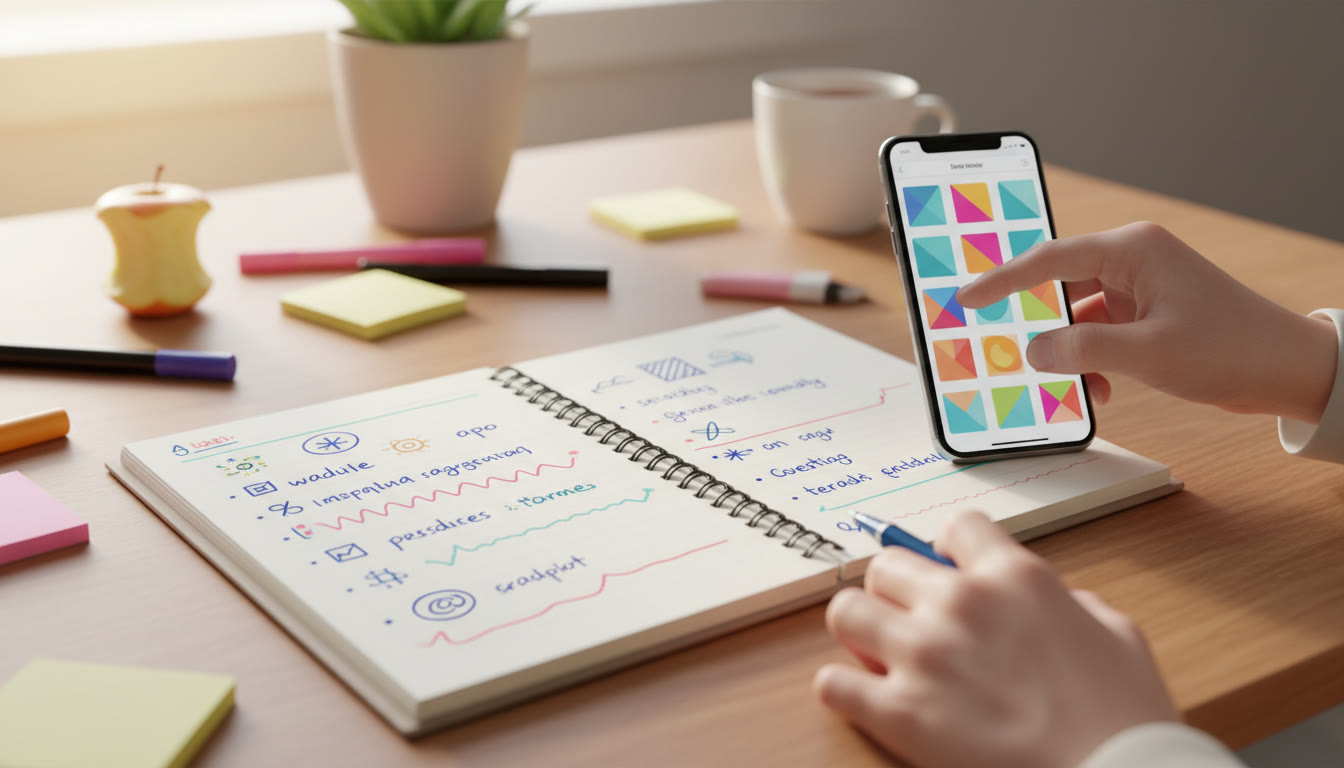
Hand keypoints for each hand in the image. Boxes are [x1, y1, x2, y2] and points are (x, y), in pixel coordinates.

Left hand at [815, 511, 1177, 767]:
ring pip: (846, 612)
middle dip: (897, 592)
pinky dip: (844, 689)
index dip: (949, 548)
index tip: (948, 567)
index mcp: (1015, 577)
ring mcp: (923, 656)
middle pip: (887, 565)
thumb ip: (1067, 602)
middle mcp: (961, 604)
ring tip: (881, 654)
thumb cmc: (1125, 717)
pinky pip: (832, 682)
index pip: (955, 526)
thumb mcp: (1113, 632)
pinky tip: (867, 698)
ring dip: (862, 631)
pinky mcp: (899, 713)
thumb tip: (1049, 601)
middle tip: (912, 620)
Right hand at [955, 222, 1336, 422]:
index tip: (965, 300)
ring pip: (1077, 316)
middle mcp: (1133, 260)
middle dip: (1038, 326)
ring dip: (1070, 353)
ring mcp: (1141, 287)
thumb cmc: (1233, 347)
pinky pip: (1099, 333)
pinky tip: (1101, 389)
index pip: (1047, 258)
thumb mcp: (1148, 353)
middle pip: (1058, 287)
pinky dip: (1091, 361)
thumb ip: (1082, 350)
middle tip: (1005, 349)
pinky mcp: (1148, 313)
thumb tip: (1033, 351)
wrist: (1291, 369)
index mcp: (1132, 250)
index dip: (1000, 281)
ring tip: (1069, 385)